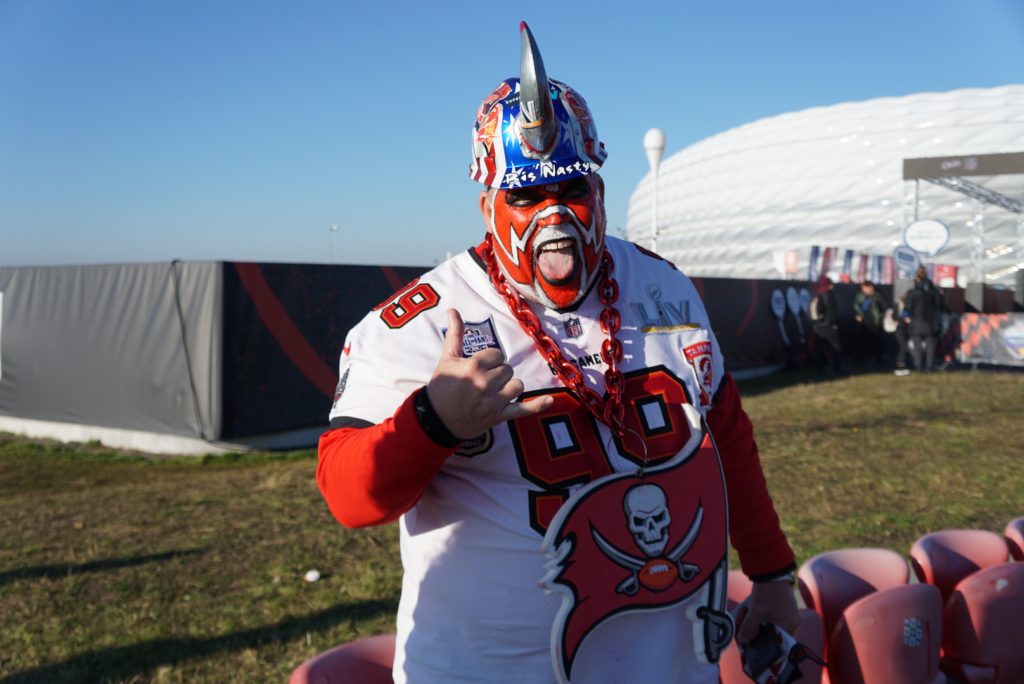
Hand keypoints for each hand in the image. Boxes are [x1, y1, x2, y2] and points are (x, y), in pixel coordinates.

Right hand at [427, 309, 552, 439]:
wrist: (436, 419)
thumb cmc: (441, 387)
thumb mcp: (447, 359)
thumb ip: (455, 334)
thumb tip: (453, 310)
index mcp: (473, 366)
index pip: (497, 354)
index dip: (490, 359)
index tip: (480, 366)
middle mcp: (485, 383)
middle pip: (507, 369)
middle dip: (497, 372)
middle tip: (483, 380)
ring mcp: (494, 402)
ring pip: (517, 385)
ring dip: (509, 386)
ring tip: (496, 390)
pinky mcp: (499, 416)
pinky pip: (523, 410)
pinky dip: (538, 406)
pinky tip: (550, 400)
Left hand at [737, 580, 799, 643]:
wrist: (771, 571)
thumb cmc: (767, 592)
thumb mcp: (756, 611)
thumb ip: (749, 627)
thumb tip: (743, 640)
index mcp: (790, 625)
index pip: (778, 643)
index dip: (765, 644)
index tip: (752, 644)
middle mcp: (794, 622)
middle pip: (776, 635)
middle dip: (762, 634)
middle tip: (749, 634)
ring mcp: (791, 614)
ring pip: (775, 626)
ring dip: (763, 626)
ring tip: (751, 623)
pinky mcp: (786, 607)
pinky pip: (776, 619)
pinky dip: (766, 619)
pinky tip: (756, 616)